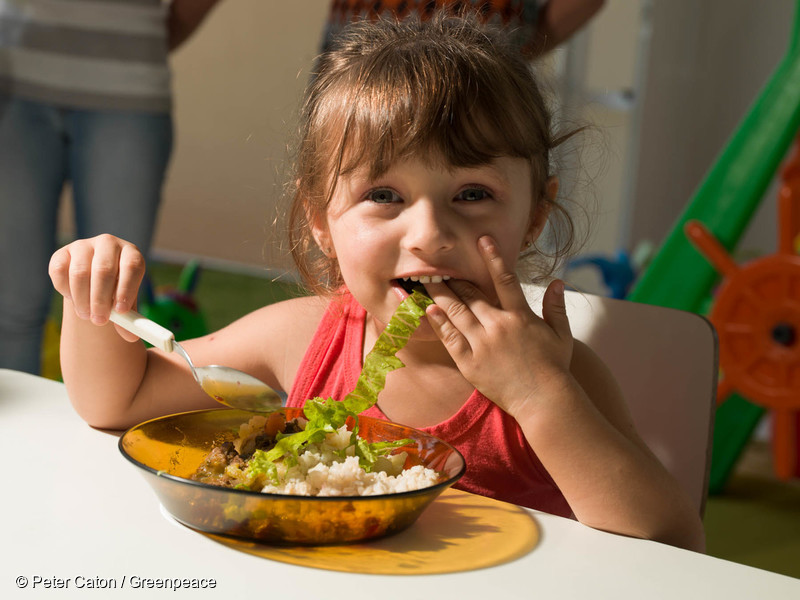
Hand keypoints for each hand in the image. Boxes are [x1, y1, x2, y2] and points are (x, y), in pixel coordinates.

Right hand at [49, 234, 145, 340]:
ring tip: (87, 315)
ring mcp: (84, 245)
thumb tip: (132, 336)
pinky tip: (74, 299)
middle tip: (99, 321)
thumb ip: (129, 318)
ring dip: (82, 299)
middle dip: (100, 299)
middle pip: (104, 270)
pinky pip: (59, 271)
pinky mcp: (62, 252)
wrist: (94, 282)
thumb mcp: (126, 302)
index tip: (120, 311)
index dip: (126, 289)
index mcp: (131, 253)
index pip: (131, 266)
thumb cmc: (116, 292)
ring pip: (80, 272)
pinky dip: (65, 290)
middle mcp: (108, 243)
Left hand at [423, 235, 573, 417]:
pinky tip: (428, 310)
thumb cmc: (554, 368)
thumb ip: (557, 307)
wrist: (544, 400)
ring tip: (427, 282)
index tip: (482, 239)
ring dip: (441, 294)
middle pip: (471, 294)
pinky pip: (450, 338)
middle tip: (441, 266)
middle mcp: (498, 325)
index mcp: (520, 316)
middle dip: (456, 277)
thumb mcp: (561, 335)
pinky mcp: (471, 362)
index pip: (504, 279)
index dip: (492, 257)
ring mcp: (482, 344)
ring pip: (456, 312)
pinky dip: (439, 323)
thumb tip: (558, 282)